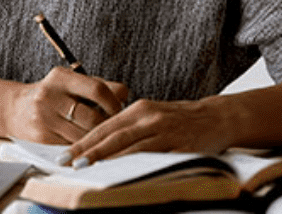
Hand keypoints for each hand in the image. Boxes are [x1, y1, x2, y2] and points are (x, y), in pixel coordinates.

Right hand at [0, 67, 130, 144]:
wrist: (16, 109)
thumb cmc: (54, 95)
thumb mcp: (72, 83)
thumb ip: (99, 86)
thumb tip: (126, 96)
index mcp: (60, 77)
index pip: (97, 89)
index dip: (114, 103)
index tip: (120, 110)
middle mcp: (49, 96)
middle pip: (92, 117)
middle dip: (107, 126)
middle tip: (115, 129)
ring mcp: (44, 118)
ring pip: (84, 136)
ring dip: (98, 140)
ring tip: (104, 139)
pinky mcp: (41, 138)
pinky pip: (72, 148)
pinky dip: (84, 149)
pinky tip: (90, 148)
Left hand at [63, 97, 232, 165]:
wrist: (217, 117)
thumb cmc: (181, 119)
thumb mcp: (152, 116)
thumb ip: (129, 127)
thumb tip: (100, 144)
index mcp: (139, 109)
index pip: (105, 126)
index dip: (83, 140)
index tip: (65, 153)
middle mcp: (149, 117)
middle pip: (112, 135)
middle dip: (87, 150)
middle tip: (67, 162)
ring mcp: (164, 131)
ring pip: (129, 146)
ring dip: (106, 158)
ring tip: (86, 167)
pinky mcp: (178, 145)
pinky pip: (152, 156)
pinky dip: (135, 164)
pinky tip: (122, 172)